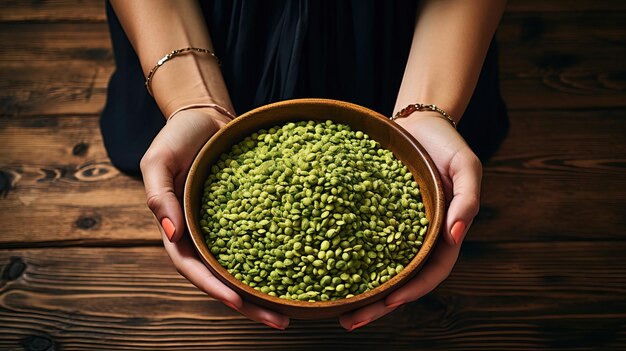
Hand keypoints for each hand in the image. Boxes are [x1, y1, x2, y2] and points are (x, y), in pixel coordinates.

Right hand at [140, 108, 289, 329]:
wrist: (205, 115)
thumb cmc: (177, 136)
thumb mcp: (158, 161)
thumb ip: (159, 196)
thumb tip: (171, 236)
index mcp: (178, 229)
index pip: (194, 267)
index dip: (214, 287)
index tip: (238, 302)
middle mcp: (204, 234)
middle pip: (225, 277)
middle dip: (249, 303)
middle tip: (280, 321)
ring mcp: (228, 227)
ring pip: (247, 264)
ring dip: (267, 288)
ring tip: (297, 307)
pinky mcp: (250, 214)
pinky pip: (264, 238)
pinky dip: (279, 255)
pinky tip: (304, 267)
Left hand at [339, 114, 481, 330]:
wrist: (418, 122)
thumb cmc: (447, 143)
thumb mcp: (466, 166)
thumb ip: (467, 199)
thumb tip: (457, 235)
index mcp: (442, 234)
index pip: (429, 272)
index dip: (411, 289)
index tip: (389, 301)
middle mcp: (416, 238)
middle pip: (398, 279)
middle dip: (377, 304)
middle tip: (349, 321)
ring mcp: (392, 230)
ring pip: (376, 267)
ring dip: (358, 289)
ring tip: (332, 307)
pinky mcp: (371, 216)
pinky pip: (358, 240)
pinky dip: (344, 257)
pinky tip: (322, 267)